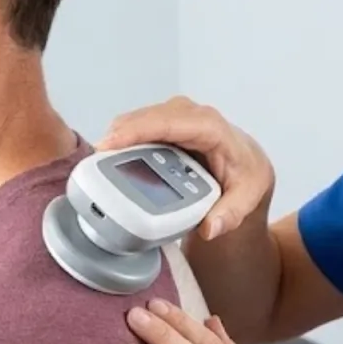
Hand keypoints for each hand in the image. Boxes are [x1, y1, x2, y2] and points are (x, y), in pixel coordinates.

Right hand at [97, 96, 273, 240]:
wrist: (247, 165)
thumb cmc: (246, 175)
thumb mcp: (247, 196)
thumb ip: (231, 214)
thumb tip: (211, 227)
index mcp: (213, 128)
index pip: (172, 122)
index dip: (139, 130)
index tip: (112, 143)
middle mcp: (193, 116)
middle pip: (149, 117)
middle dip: (119, 134)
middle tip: (94, 160)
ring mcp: (176, 117)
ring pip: (139, 119)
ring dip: (117, 137)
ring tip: (96, 162)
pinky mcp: (165, 124)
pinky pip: (139, 126)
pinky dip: (122, 139)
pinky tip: (108, 159)